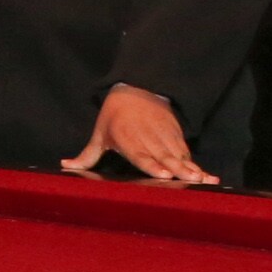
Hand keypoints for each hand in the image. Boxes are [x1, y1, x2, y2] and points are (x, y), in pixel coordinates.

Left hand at [62, 85, 214, 185]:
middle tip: (191, 181)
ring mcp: (164, 136)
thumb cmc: (114, 116)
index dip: (153, 165)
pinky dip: (196, 163)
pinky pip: (186, 152)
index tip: (164, 175)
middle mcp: (148, 137)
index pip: (141, 154)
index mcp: (127, 138)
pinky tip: (206, 177)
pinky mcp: (175, 135)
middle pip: (165, 156)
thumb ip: (87, 155)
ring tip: (205, 181)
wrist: (137, 90)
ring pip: (179, 155)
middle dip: (179, 169)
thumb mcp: (100, 133)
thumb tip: (65, 165)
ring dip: (192, 168)